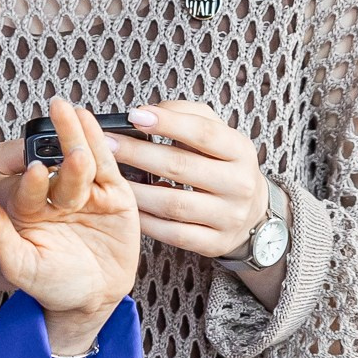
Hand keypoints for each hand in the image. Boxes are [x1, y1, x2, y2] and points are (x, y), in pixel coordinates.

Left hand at [0, 100, 140, 357]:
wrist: (86, 304)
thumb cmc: (46, 284)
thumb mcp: (16, 263)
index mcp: (27, 205)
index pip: (30, 185)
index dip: (33, 179)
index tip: (34, 172)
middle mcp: (55, 196)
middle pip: (57, 163)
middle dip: (60, 138)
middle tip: (58, 111)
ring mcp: (85, 196)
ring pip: (82, 160)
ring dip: (78, 135)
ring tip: (74, 111)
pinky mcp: (114, 199)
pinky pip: (108, 170)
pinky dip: (102, 148)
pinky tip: (96, 126)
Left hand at [111, 100, 284, 306]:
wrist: (251, 212)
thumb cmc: (221, 163)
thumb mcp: (216, 133)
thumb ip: (185, 115)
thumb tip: (145, 113)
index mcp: (240, 151)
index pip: (203, 133)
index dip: (168, 123)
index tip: (133, 116)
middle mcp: (239, 185)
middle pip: (181, 167)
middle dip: (138, 154)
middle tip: (106, 144)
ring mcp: (228, 218)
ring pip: (173, 204)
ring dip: (135, 189)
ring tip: (108, 176)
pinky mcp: (214, 244)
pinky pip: (172, 234)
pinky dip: (146, 220)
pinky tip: (127, 206)